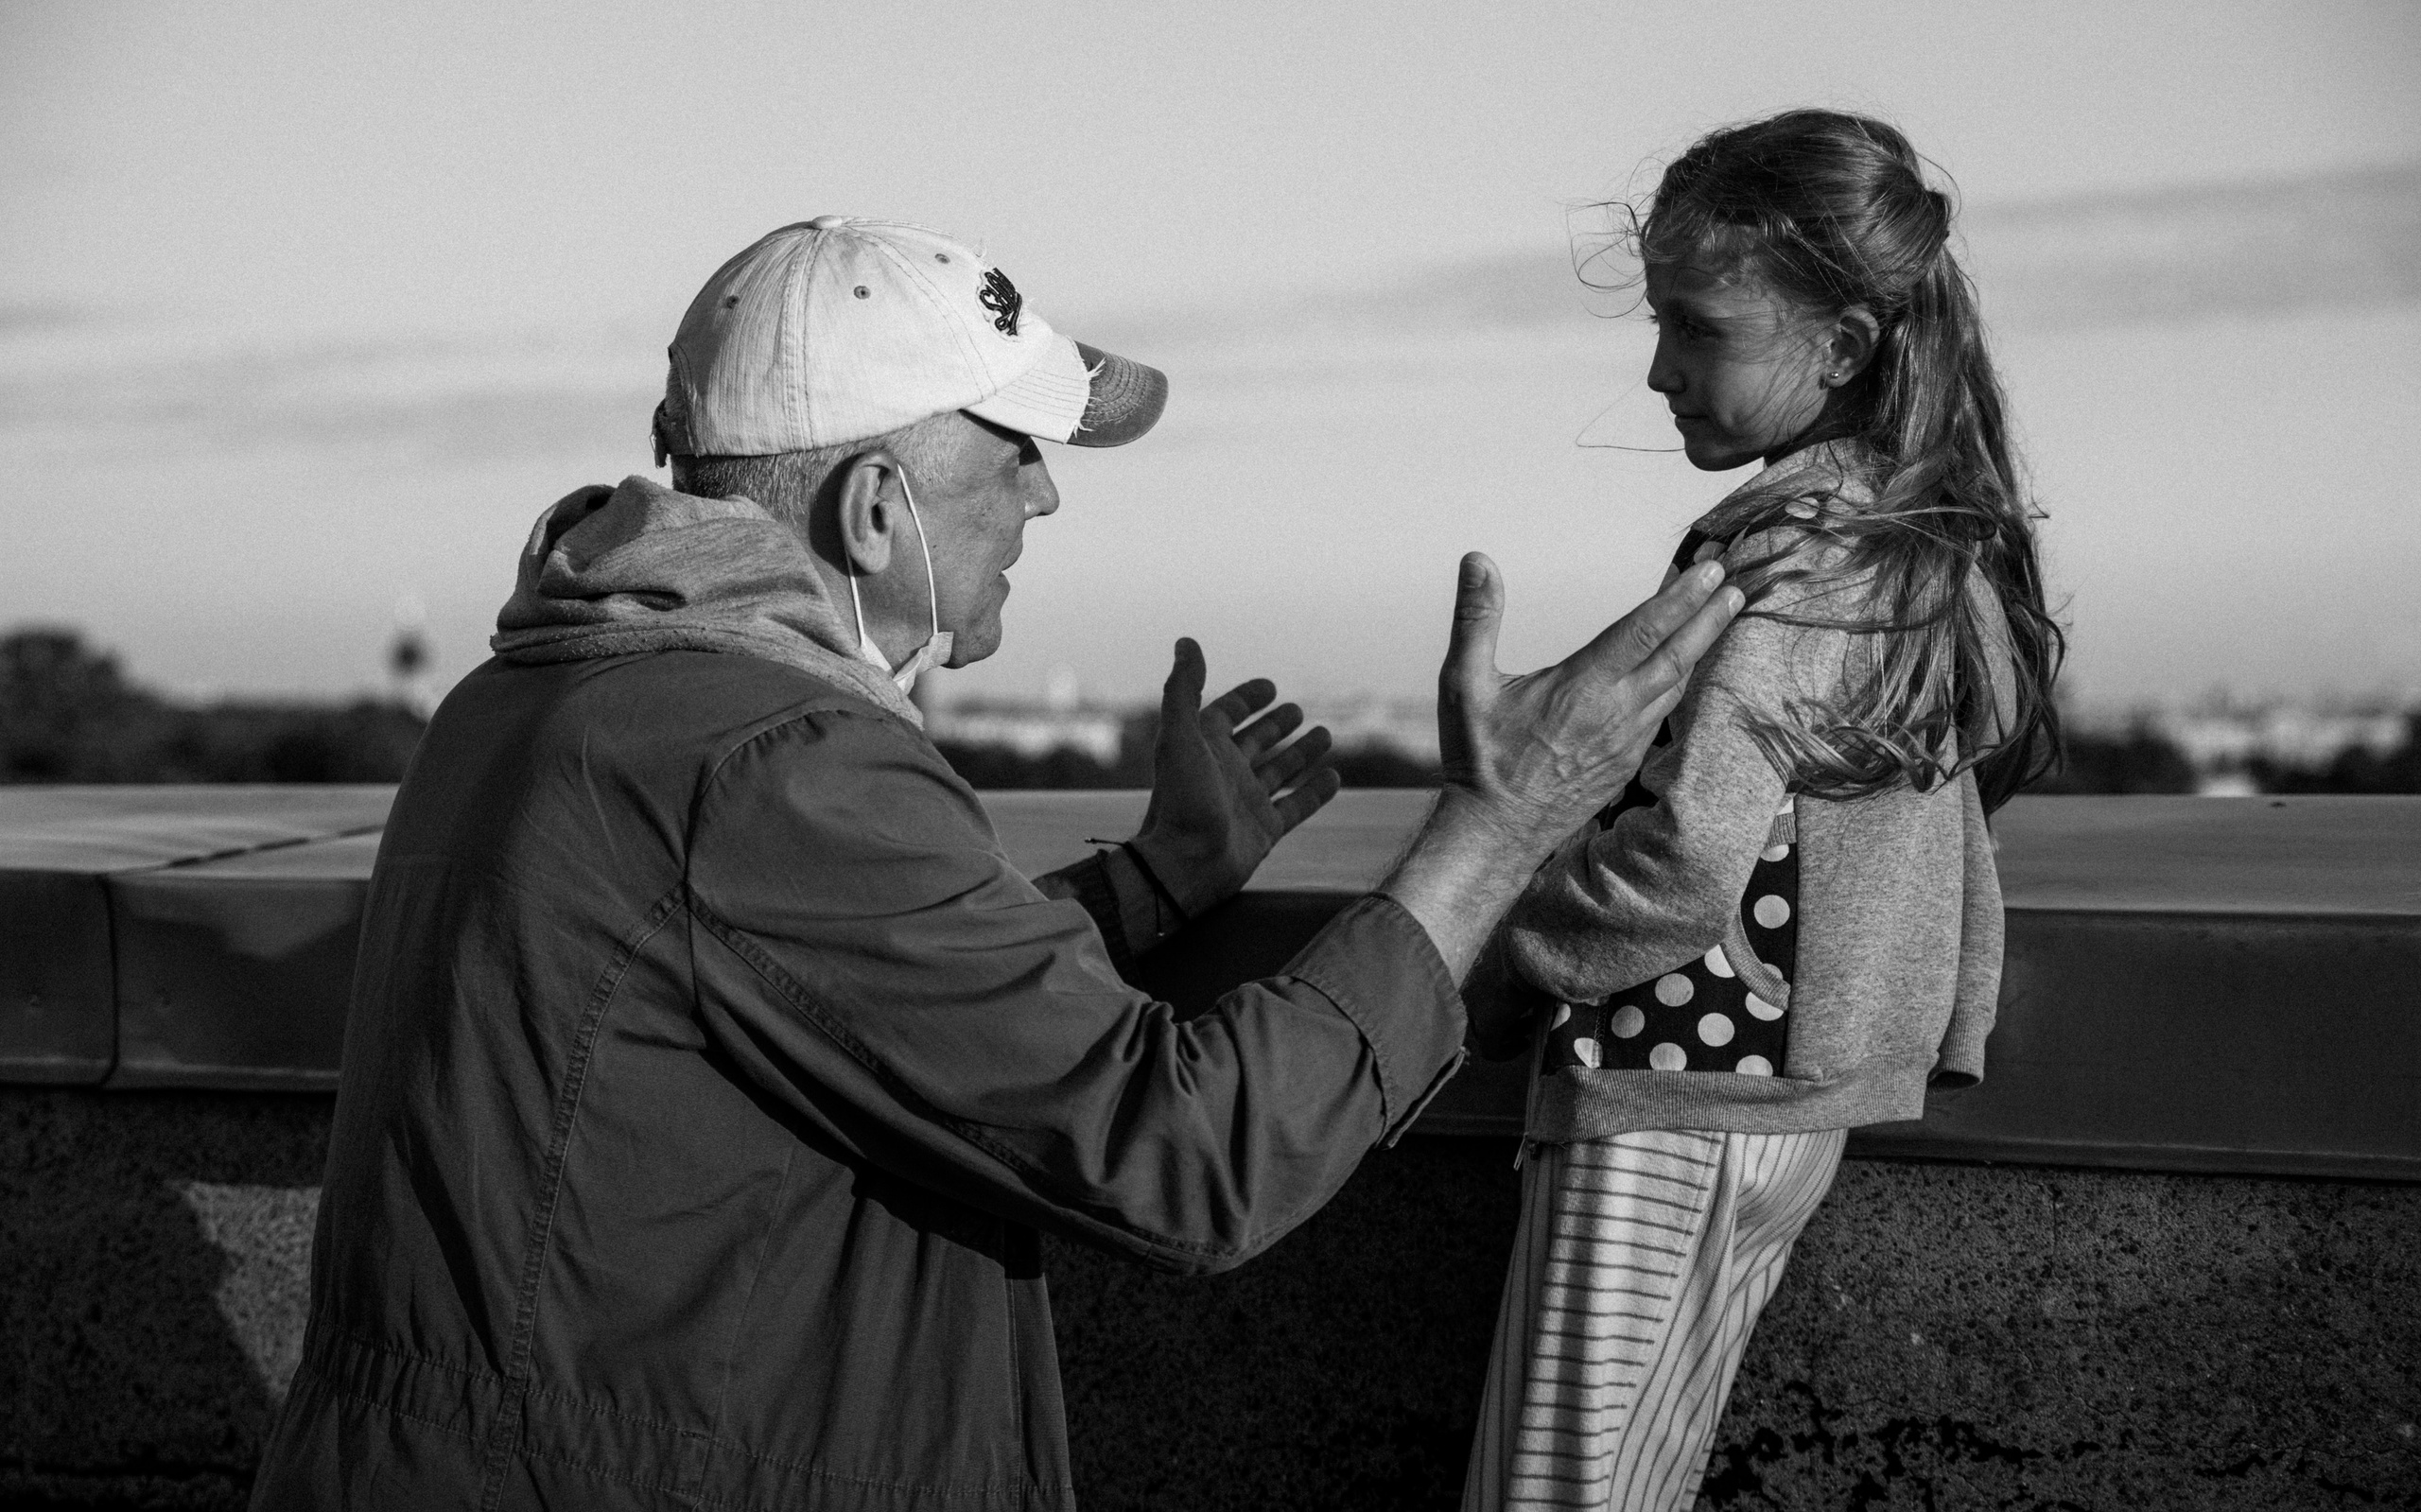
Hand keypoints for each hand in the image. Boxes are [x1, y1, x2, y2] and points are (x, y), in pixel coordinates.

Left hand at [1131, 638, 1340, 916]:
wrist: (1185, 865)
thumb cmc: (1181, 799)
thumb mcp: (1179, 735)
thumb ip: (1183, 689)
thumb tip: (1185, 641)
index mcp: (1203, 747)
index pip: (1226, 714)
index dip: (1246, 699)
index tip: (1270, 686)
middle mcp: (1225, 772)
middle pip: (1255, 741)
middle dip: (1275, 725)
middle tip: (1297, 711)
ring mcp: (1247, 801)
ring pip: (1280, 770)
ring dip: (1300, 753)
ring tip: (1325, 735)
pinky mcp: (1266, 830)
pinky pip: (1296, 805)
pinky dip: (1315, 791)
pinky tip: (1334, 776)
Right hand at [1437, 552, 1739, 849]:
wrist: (1496, 831)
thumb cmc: (1479, 759)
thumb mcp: (1464, 683)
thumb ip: (1476, 617)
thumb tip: (1477, 562)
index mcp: (1581, 688)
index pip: (1643, 630)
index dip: (1681, 597)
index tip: (1711, 571)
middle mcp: (1614, 713)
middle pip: (1677, 656)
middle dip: (1710, 617)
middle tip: (1737, 587)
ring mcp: (1626, 741)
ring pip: (1677, 687)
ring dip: (1701, 648)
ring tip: (1721, 618)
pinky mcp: (1628, 762)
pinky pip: (1664, 715)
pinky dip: (1682, 685)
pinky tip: (1685, 671)